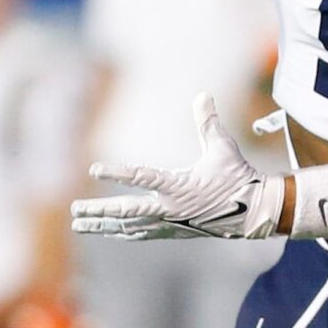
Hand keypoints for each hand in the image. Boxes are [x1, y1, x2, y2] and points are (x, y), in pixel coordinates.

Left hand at [73, 94, 286, 240]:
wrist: (253, 212)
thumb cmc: (238, 176)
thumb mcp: (223, 147)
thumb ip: (208, 121)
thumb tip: (203, 94)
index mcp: (179, 185)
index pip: (142, 177)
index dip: (117, 173)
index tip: (94, 170)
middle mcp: (170, 208)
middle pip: (126, 211)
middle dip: (98, 211)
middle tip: (74, 210)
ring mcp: (171, 223)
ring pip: (129, 227)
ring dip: (103, 225)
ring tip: (79, 224)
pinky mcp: (175, 231)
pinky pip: (142, 234)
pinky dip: (123, 232)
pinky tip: (109, 231)